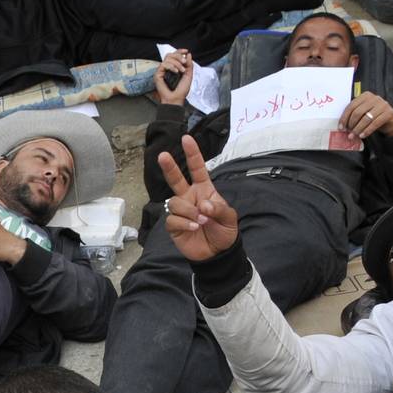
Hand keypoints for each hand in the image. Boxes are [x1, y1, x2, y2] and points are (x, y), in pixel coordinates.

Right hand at [155, 49, 193, 106]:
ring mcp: (162, 71)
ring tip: (181, 70)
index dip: (180, 51)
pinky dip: (171, 66)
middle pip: (170, 54)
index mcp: (174, 68)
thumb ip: (189, 65)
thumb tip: (188, 55)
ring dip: (177, 63)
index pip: (174, 56)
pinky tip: (176, 72)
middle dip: (178, 56)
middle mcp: (167, 68)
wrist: (176, 99)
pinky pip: (164, 64)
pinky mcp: (157, 74)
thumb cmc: (181, 91)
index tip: (186, 52)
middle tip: (184, 63)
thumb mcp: (188, 75)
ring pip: (167, 58)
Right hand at [157, 134, 239, 261]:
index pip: (197, 169)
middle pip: (176, 179)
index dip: (192, 154)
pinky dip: (184, 223)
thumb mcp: (229, 218)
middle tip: (163, 155)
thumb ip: (218, 208)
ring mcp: (181, 211)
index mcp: (204, 190)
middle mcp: (190, 197)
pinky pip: (172, 219)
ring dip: (188, 211)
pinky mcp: (174, 226)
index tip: (186, 138)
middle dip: (169, 167)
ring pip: (175, 202)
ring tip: (200, 221)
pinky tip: (193, 228)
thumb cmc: (224, 232)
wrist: (217, 253)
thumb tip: (202, 205)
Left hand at [339, 90, 392, 138]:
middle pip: (358, 112)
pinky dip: (367, 130)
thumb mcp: (363, 111)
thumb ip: (354, 114)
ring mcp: (383, 105)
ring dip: (358, 129)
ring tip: (353, 136)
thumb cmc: (373, 115)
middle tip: (348, 132)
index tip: (341, 127)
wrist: (389, 120)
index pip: (352, 106)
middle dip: (351, 124)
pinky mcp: (389, 113)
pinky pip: (375, 123)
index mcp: (365, 95)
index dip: (345, 117)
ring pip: (366, 118)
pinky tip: (362, 136)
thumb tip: (341, 125)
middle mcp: (375, 98)